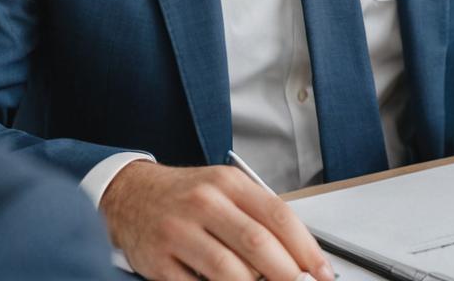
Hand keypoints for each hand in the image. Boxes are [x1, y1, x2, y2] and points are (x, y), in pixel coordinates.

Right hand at [101, 160, 333, 280]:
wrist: (131, 194)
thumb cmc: (186, 195)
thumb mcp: (223, 190)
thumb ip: (256, 217)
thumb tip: (297, 258)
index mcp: (227, 182)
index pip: (277, 214)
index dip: (305, 248)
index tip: (322, 273)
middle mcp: (204, 202)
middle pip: (257, 244)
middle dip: (288, 275)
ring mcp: (180, 232)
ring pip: (230, 272)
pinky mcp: (159, 261)